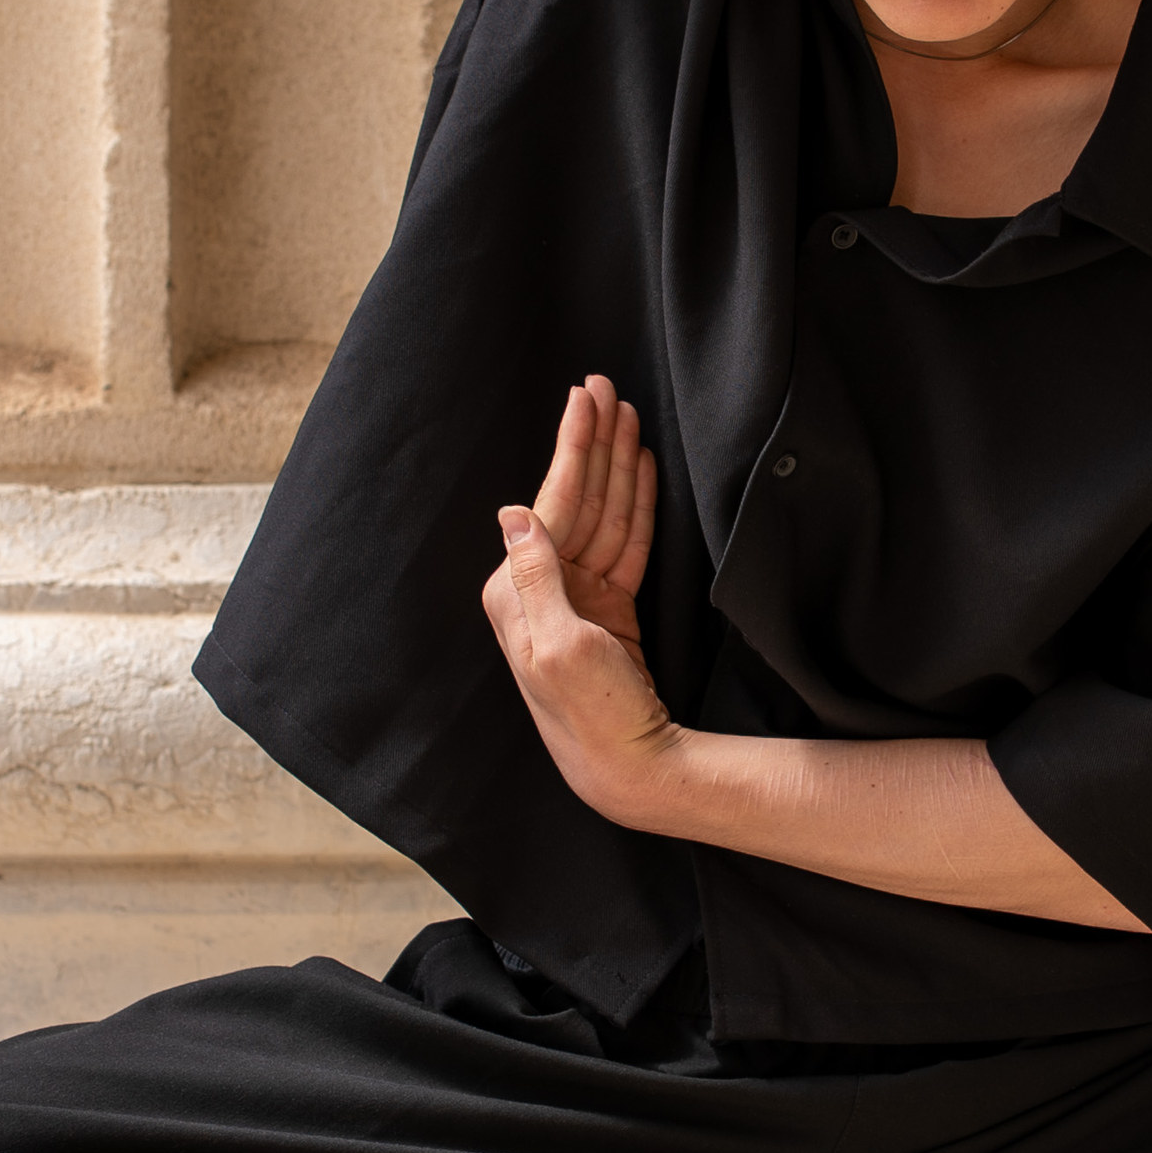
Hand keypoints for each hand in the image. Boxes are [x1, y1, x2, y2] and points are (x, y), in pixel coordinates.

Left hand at [480, 375, 677, 821]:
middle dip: (591, 441)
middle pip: (574, 497)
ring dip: (614, 462)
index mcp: (516, 592)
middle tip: (605, 385)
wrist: (630, 767)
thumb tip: (512, 512)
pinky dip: (632, 501)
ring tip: (625, 412)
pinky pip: (622, 539)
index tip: (585, 398)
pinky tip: (639, 465)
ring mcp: (575, 595)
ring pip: (600, 512)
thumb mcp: (558, 648)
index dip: (573, 448)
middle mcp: (539, 587)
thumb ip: (536, 576)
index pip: (550, 502)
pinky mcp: (607, 607)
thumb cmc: (590, 716)